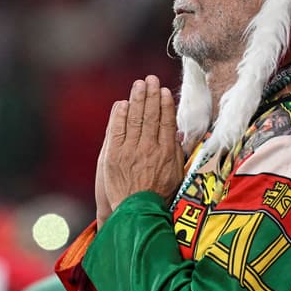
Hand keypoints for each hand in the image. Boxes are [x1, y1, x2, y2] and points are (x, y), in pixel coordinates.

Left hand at [99, 76, 182, 220]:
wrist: (137, 212)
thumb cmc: (159, 194)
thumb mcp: (177, 174)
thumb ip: (176, 152)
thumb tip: (176, 133)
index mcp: (167, 152)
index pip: (166, 122)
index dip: (165, 105)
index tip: (164, 91)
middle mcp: (150, 148)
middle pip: (151, 116)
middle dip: (151, 95)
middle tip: (151, 79)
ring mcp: (131, 151)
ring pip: (135, 119)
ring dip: (137, 99)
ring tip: (139, 84)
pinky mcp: (114, 155)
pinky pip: (118, 130)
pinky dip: (121, 115)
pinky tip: (124, 103)